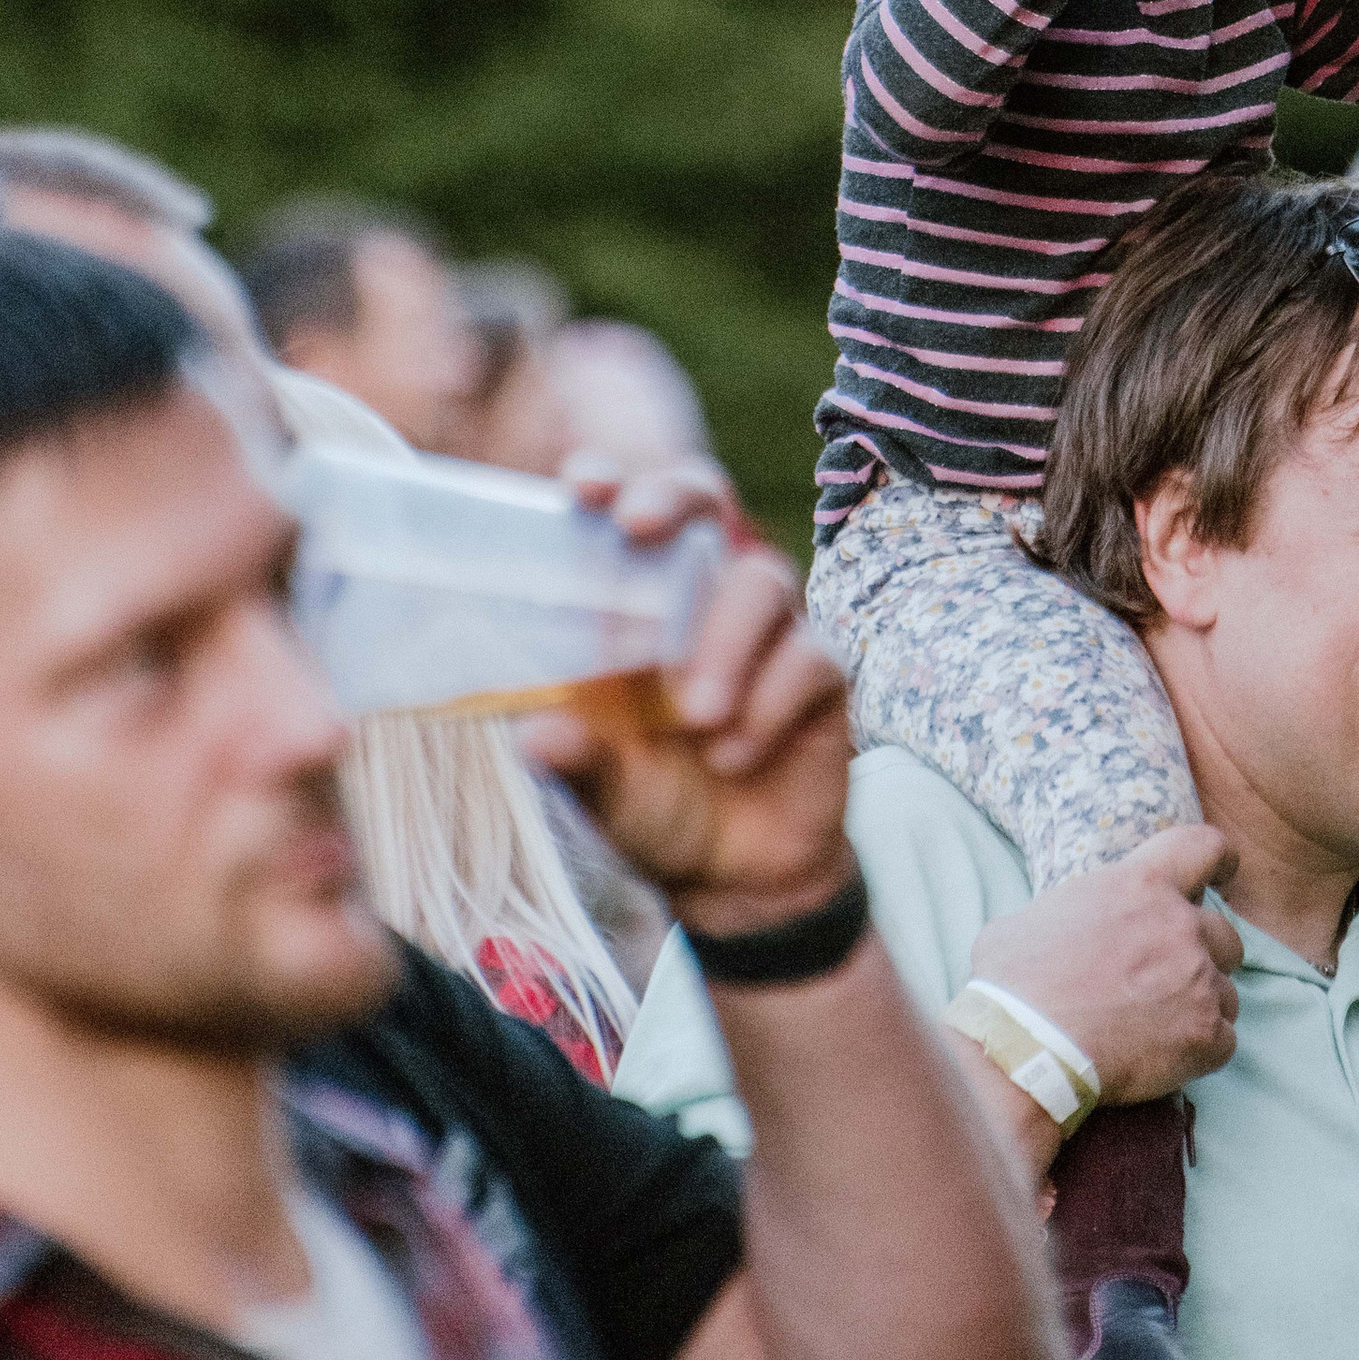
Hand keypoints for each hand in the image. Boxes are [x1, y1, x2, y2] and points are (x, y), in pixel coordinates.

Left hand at [519, 522, 857, 940]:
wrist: (736, 877)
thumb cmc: (652, 805)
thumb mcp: (601, 791)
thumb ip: (578, 762)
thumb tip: (537, 736)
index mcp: (637, 605)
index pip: (625, 514)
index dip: (609, 482)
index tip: (583, 488)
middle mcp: (704, 597)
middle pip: (706, 502)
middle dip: (674, 499)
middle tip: (639, 527)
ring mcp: (769, 630)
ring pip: (763, 580)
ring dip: (725, 641)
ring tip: (696, 717)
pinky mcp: (822, 675)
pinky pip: (809, 658)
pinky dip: (770, 704)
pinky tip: (735, 756)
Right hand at [969, 824, 1243, 1104]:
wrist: (1022, 1050)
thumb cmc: (1013, 986)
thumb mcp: (1032, 919)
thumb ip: (1071, 912)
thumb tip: (1064, 925)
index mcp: (1140, 885)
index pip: (1204, 848)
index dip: (1221, 859)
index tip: (1225, 873)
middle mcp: (1179, 925)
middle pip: (1224, 934)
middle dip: (1203, 956)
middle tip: (1166, 982)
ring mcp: (1199, 980)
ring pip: (1226, 992)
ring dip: (1200, 1007)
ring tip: (1154, 1031)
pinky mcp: (1206, 1034)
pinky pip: (1223, 1041)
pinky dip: (1200, 1052)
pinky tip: (1162, 1061)